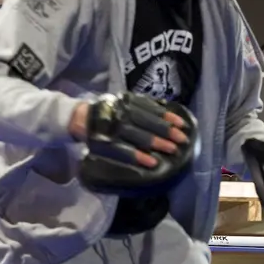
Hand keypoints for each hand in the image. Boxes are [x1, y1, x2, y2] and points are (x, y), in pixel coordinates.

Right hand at [78, 93, 197, 195]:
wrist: (80, 118)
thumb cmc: (110, 112)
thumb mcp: (125, 103)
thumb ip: (143, 107)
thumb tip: (169, 114)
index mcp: (127, 101)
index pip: (151, 108)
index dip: (167, 117)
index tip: (182, 125)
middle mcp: (119, 111)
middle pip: (146, 121)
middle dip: (166, 131)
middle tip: (182, 140)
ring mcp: (111, 126)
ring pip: (137, 135)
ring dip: (156, 143)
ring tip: (172, 150)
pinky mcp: (103, 141)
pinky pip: (123, 150)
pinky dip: (138, 156)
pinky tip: (152, 163)